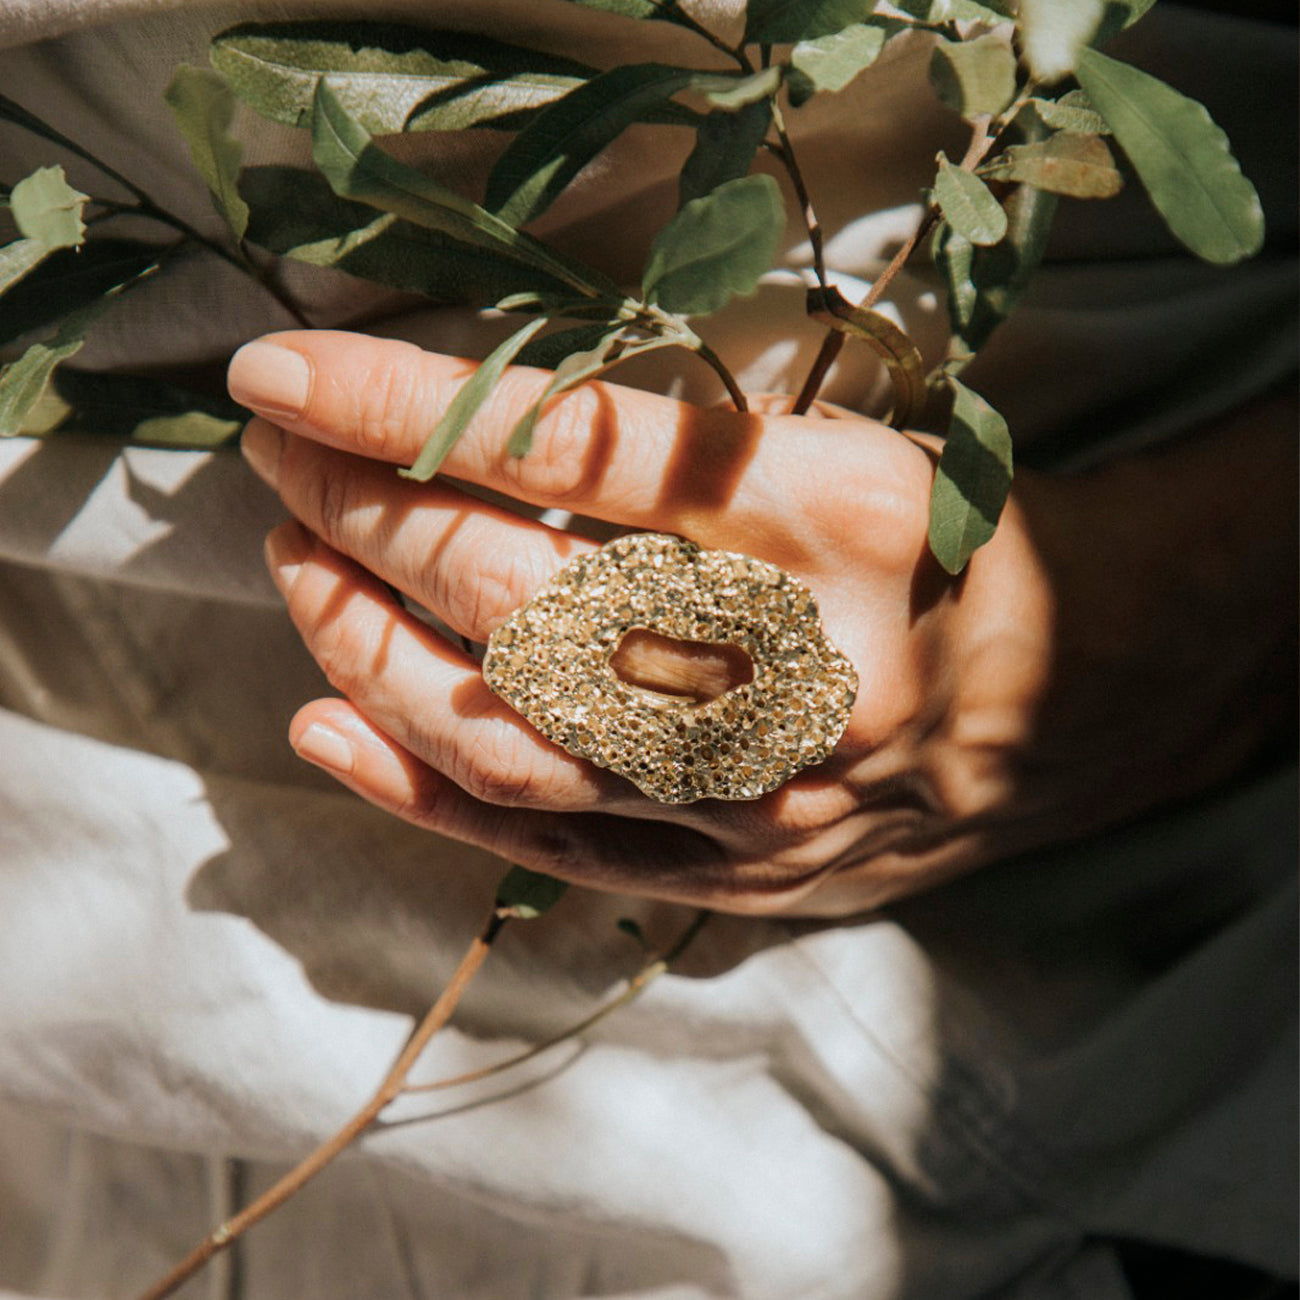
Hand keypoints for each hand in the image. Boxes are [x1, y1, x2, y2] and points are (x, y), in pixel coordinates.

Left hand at [228, 332, 1294, 915]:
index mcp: (837, 513)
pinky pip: (550, 844)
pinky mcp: (738, 872)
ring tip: (300, 570)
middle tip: (284, 459)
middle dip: (365, 516)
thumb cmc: (939, 539)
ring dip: (366, 646)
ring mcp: (762, 790)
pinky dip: (416, 788)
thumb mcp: (838, 442)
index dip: (403, 405)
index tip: (284, 372)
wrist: (1067, 693)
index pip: (571, 445)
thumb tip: (457, 431)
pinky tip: (323, 724)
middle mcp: (799, 665)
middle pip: (519, 595)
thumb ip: (671, 452)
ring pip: (512, 735)